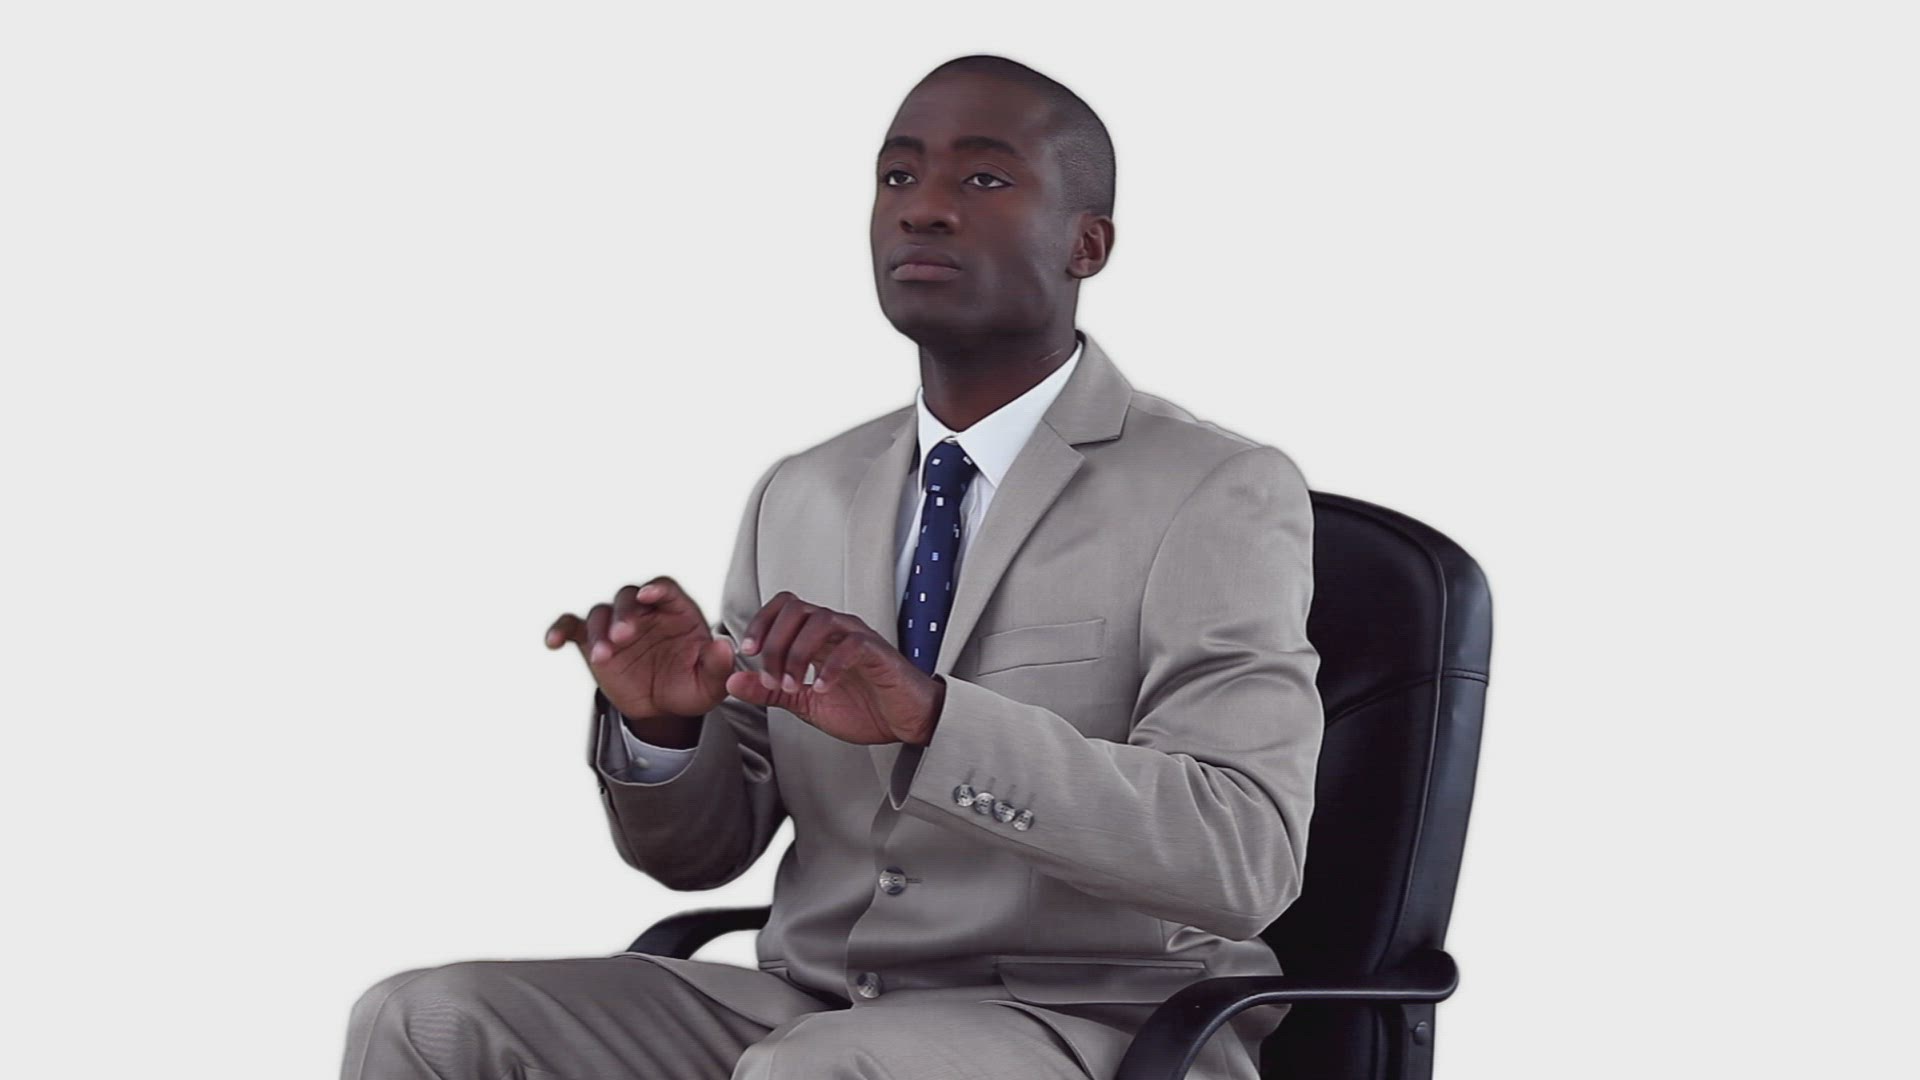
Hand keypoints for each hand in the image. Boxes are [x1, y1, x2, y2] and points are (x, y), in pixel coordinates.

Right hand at [544, 577, 732, 722]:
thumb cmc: (689, 687)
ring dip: (599, 629)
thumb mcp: (710, 685)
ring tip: (603, 656)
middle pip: (629, 597)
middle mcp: (644, 612)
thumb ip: (718, 666)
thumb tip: (722, 647)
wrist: (662, 707)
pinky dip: (560, 629)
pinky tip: (552, 642)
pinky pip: (572, 627)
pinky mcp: (592, 641)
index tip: (650, 596)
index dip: (657, 589)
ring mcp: (616, 625)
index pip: (665, 588)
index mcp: (676, 611)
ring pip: (601, 613)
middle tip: (624, 635)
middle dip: (625, 613)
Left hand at [730, 591, 944, 746]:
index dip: (760, 623)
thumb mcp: (804, 703)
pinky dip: (830, 666)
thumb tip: (732, 681)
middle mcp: (837, 629)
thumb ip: (769, 691)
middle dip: (773, 641)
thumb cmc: (864, 707)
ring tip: (790, 684)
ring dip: (796, 653)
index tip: (746, 653)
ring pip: (820, 620)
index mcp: (818, 636)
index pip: (784, 607)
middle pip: (796, 608)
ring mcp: (858, 637)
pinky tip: (820, 688)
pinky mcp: (878, 654)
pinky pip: (851, 646)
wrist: (906, 722)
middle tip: (767, 676)